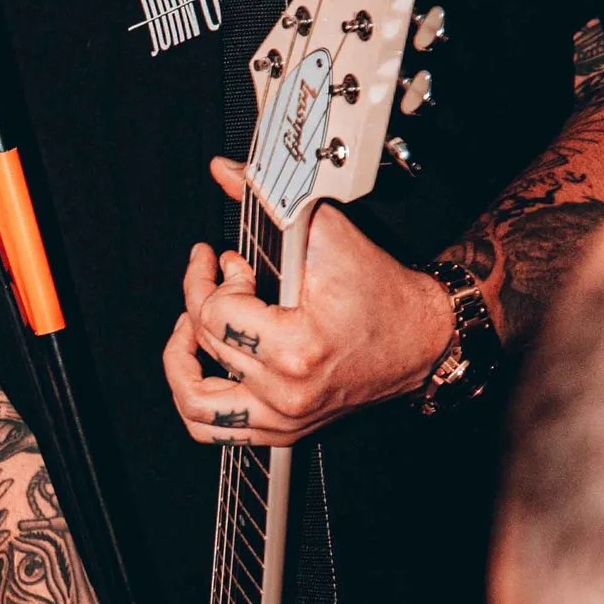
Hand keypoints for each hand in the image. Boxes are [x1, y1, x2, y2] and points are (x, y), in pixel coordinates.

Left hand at [163, 158, 455, 445]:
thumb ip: (271, 200)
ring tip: (187, 331)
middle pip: (206, 346)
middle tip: (215, 277)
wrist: (424, 337)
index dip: (213, 280)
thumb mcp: (327, 234)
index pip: (215, 315)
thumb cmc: (383, 292)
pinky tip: (205, 364)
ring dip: (180, 365)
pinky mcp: (287, 430)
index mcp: (297, 350)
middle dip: (200, 300)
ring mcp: (286, 419)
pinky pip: (218, 431)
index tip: (228, 262)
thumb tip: (225, 172)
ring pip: (196, 408)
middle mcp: (288, 395)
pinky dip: (198, 400)